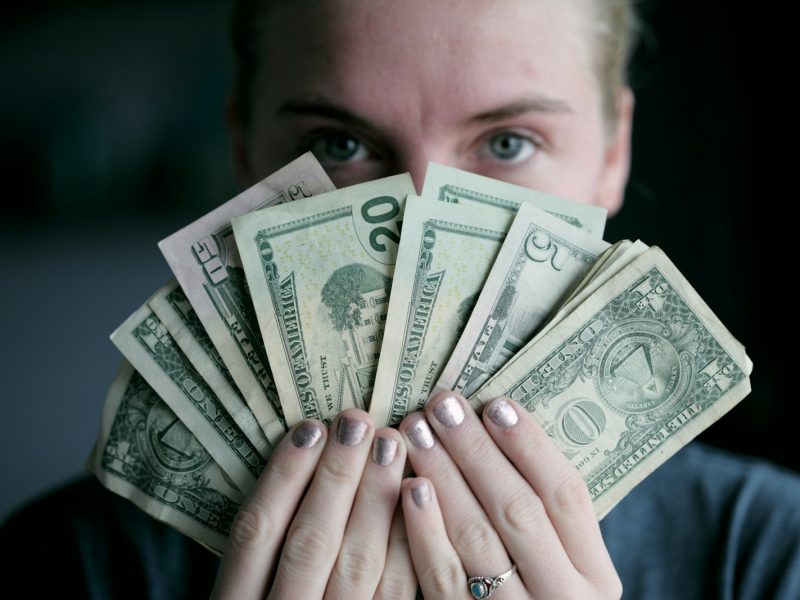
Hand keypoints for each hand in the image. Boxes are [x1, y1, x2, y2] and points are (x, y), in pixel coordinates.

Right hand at [211, 409, 416, 598]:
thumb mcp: (247, 589)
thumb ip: (266, 540)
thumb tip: (307, 450)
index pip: (256, 532)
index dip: (283, 476)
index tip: (310, 428)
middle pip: (310, 541)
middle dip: (337, 476)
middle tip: (358, 421)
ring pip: (357, 563)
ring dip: (375, 499)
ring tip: (390, 444)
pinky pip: (396, 591)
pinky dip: (405, 541)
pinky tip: (415, 495)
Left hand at [399, 393, 621, 598]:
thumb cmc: (538, 591)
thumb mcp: (562, 562)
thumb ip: (542, 514)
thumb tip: (497, 426)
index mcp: (594, 572)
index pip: (567, 496)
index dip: (531, 447)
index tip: (497, 404)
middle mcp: (563, 596)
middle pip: (518, 510)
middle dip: (477, 451)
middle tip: (444, 405)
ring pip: (477, 538)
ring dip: (444, 477)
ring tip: (418, 432)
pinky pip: (442, 577)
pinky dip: (424, 529)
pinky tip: (410, 488)